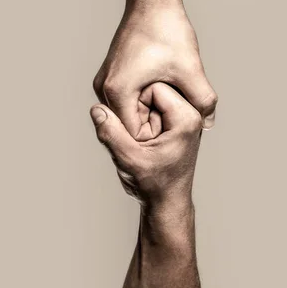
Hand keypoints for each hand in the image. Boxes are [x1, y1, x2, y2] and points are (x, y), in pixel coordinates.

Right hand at [90, 82, 202, 206]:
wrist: (166, 200)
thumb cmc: (154, 184)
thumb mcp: (129, 160)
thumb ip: (112, 133)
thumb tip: (96, 108)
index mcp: (186, 118)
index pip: (154, 87)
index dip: (136, 104)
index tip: (135, 130)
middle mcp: (190, 113)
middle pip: (153, 88)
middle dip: (137, 109)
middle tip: (138, 137)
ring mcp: (183, 116)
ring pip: (150, 97)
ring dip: (138, 114)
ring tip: (141, 139)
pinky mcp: (174, 121)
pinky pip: (152, 107)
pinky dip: (141, 119)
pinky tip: (141, 138)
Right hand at [93, 7, 217, 139]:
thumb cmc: (167, 30)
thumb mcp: (190, 69)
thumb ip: (202, 100)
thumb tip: (208, 124)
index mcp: (117, 92)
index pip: (135, 135)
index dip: (160, 136)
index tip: (182, 130)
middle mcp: (105, 89)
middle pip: (132, 125)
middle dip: (158, 124)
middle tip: (185, 118)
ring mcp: (107, 81)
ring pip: (133, 111)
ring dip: (155, 111)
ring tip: (179, 103)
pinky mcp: (114, 75)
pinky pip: (132, 98)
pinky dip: (150, 99)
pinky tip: (171, 91)